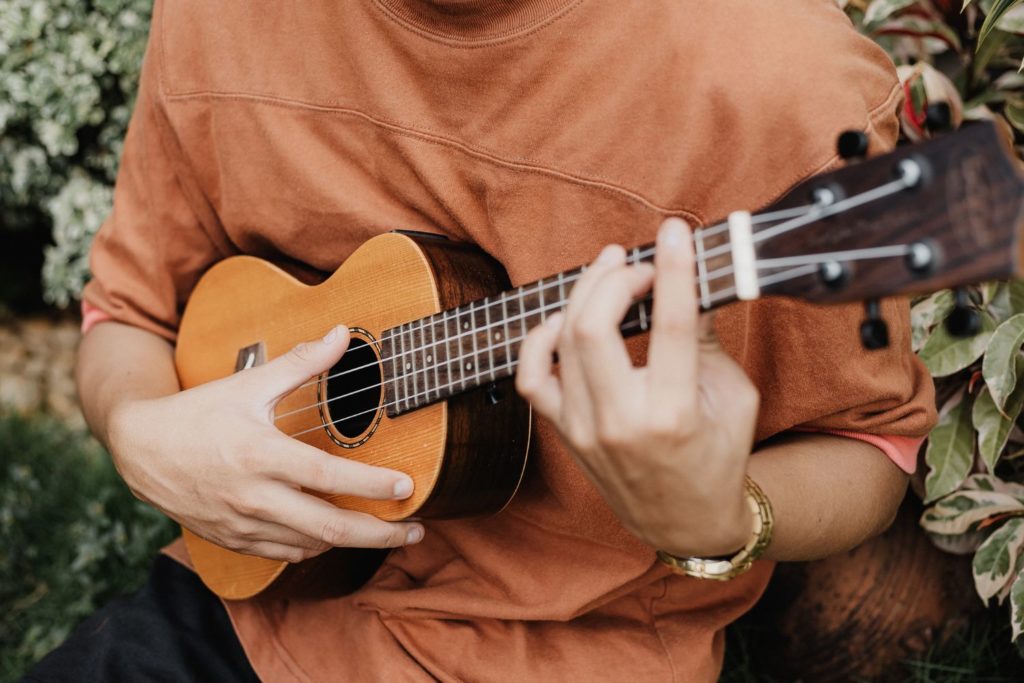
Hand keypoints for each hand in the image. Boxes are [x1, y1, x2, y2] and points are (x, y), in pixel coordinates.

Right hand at [106, 325, 423, 562]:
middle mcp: (253, 497)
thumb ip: (301, 362)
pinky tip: (336, 535)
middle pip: (328, 527)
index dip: (372, 486)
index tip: (407, 487)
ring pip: (310, 545)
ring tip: (388, 534)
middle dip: (379, 535)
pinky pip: (285, 553)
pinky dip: (316, 547)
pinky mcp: (234, 540)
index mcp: (260, 455)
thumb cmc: (198, 413)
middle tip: (414, 531)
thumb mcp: (249, 383)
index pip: (328, 478)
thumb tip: (343, 334)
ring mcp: (242, 524)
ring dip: (353, 543)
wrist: (140, 450)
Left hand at [516, 218, 759, 556]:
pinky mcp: (566, 432)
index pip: (669, 325)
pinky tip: (563, 318)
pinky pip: (532, 377)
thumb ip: (705, 339)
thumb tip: (685, 278)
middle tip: (637, 262)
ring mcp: (585, 429)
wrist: (684, 521)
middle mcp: (622, 422)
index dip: (672, 269)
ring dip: (583, 294)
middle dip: (613, 278)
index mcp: (674, 414)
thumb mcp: (733, 397)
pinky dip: (539, 340)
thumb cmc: (717, 456)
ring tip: (609, 271)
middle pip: (593, 326)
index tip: (675, 233)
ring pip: (561, 342)